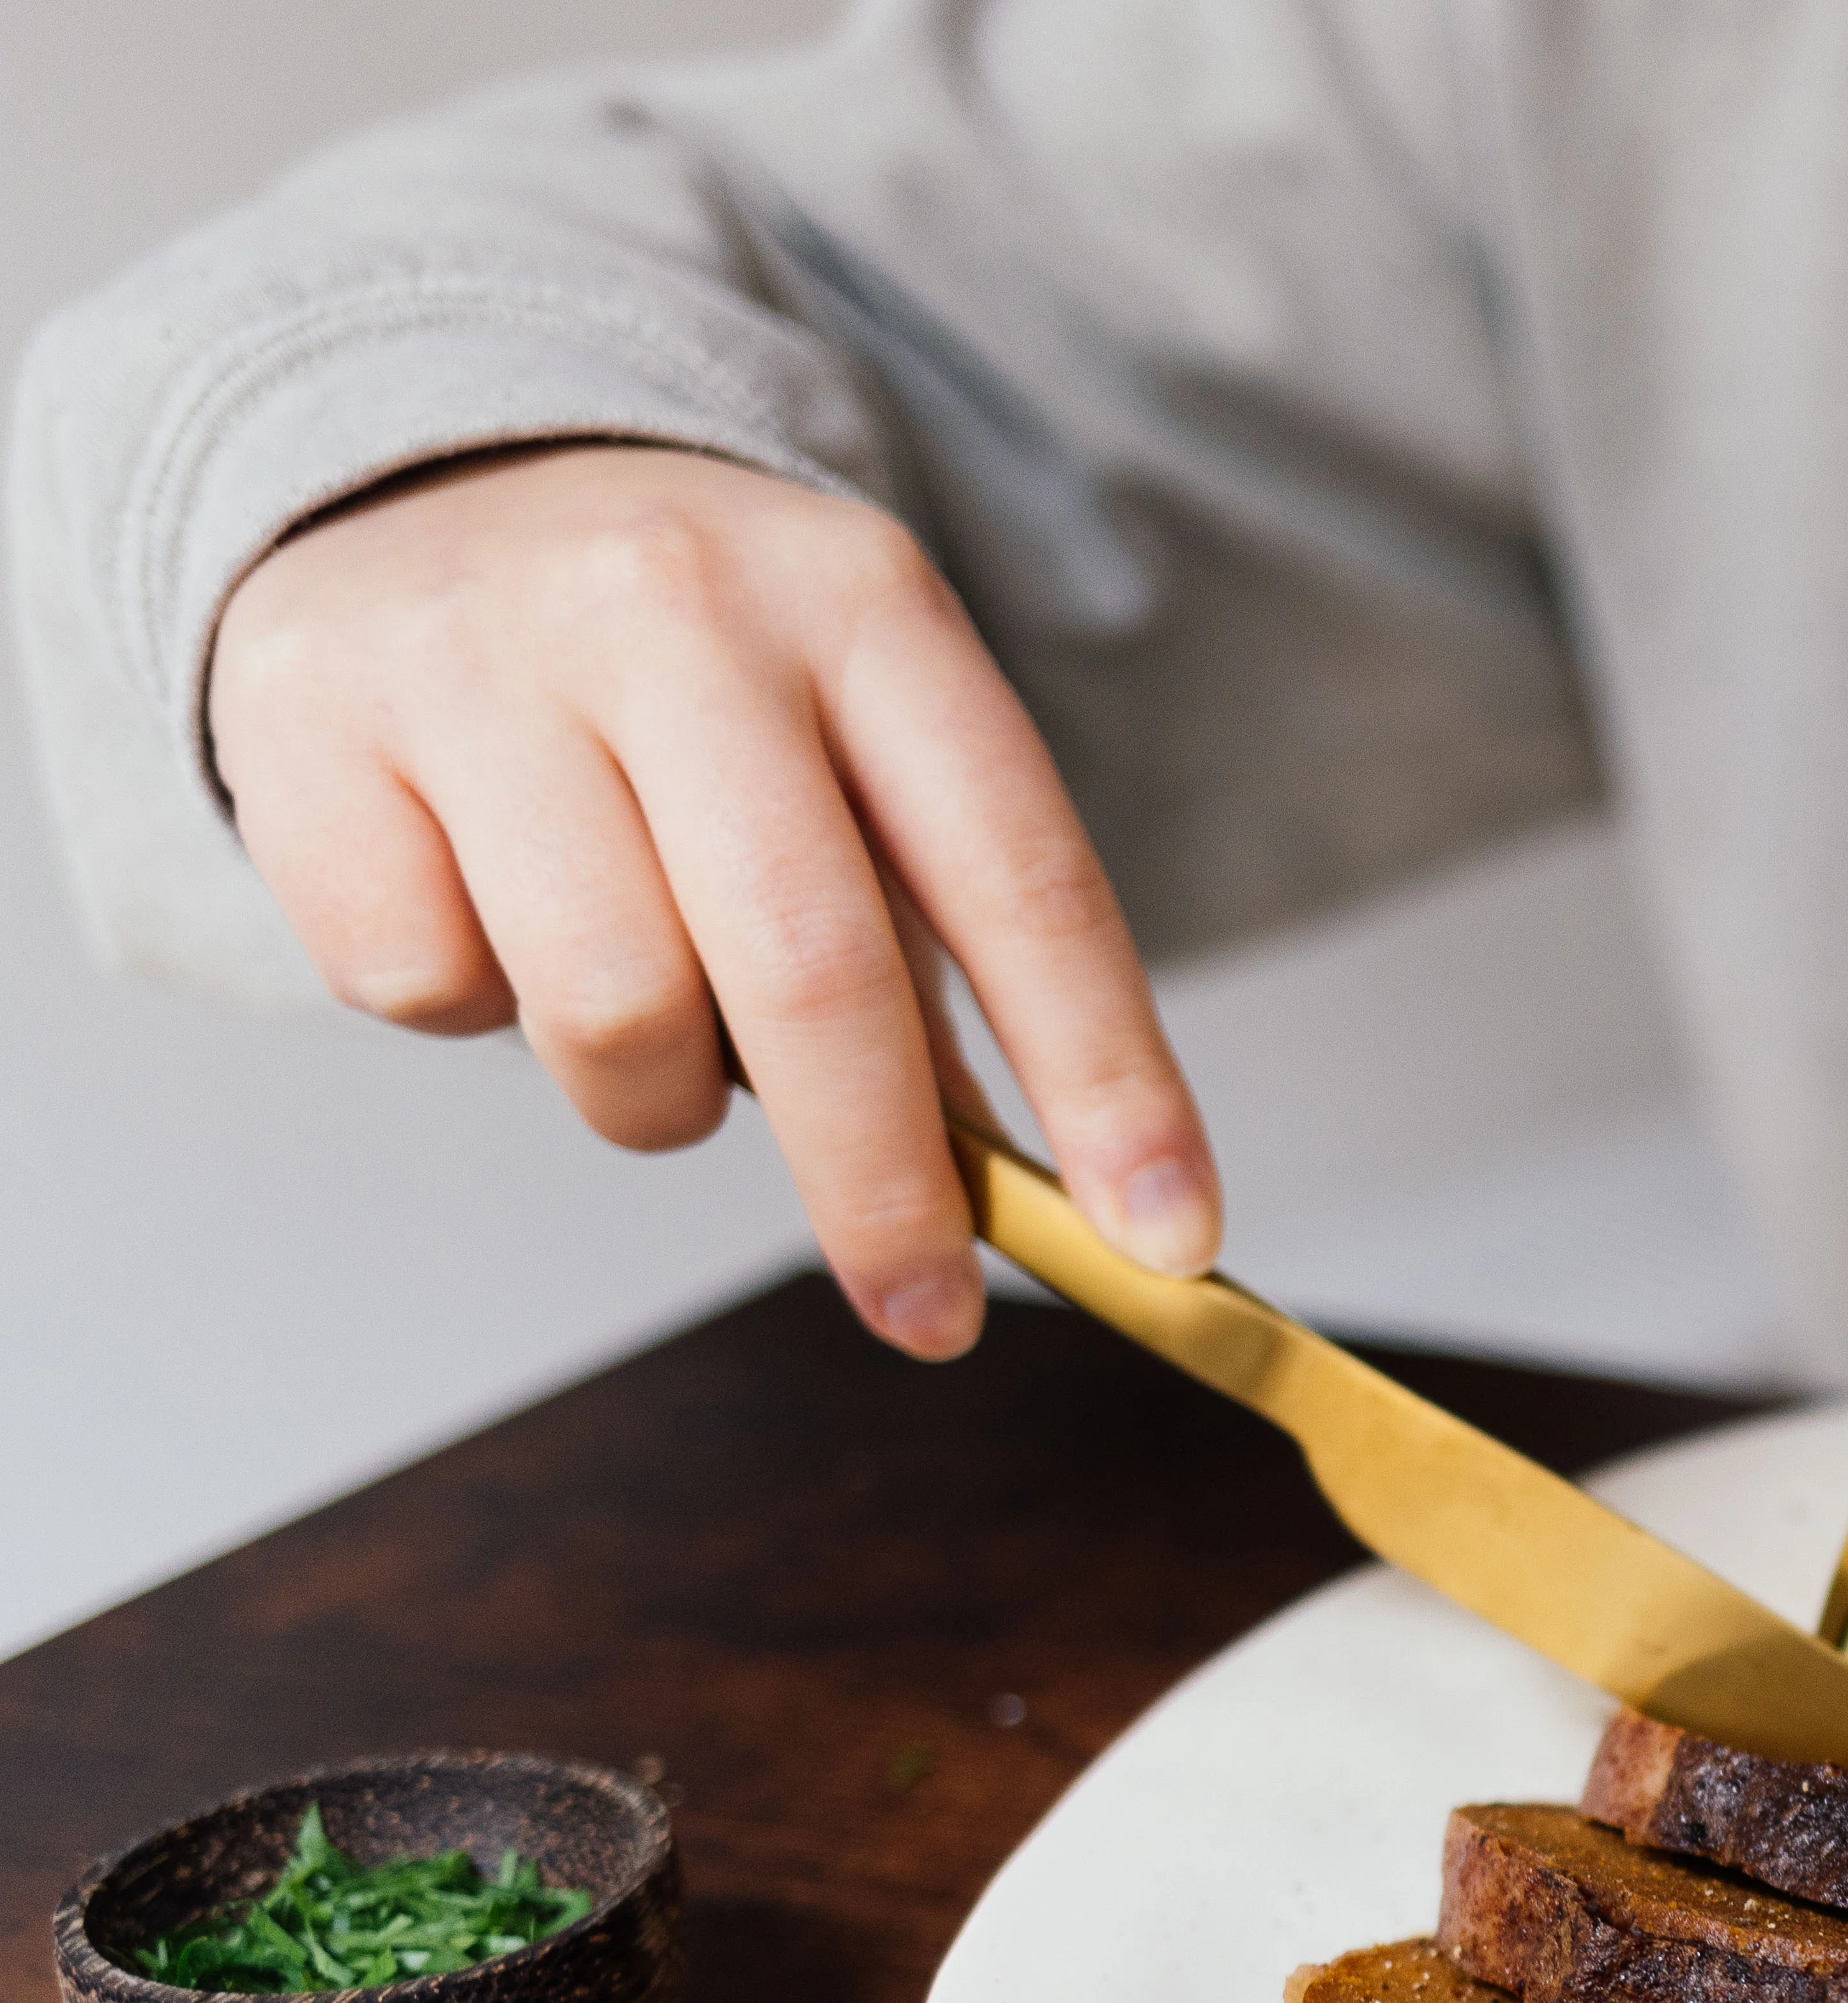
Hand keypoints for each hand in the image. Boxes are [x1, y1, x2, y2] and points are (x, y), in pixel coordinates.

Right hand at [206, 443, 1213, 1356]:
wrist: (424, 471)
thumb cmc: (690, 664)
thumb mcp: (855, 738)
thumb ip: (945, 944)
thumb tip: (1044, 1189)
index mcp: (862, 604)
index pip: (1020, 880)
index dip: (1105, 1079)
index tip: (1166, 1240)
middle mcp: (675, 605)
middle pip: (813, 970)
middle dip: (884, 1183)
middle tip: (925, 1313)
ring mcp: (477, 655)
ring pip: (614, 1012)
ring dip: (653, 1095)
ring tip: (649, 1013)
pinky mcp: (308, 725)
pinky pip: (430, 986)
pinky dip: (477, 1007)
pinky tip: (489, 907)